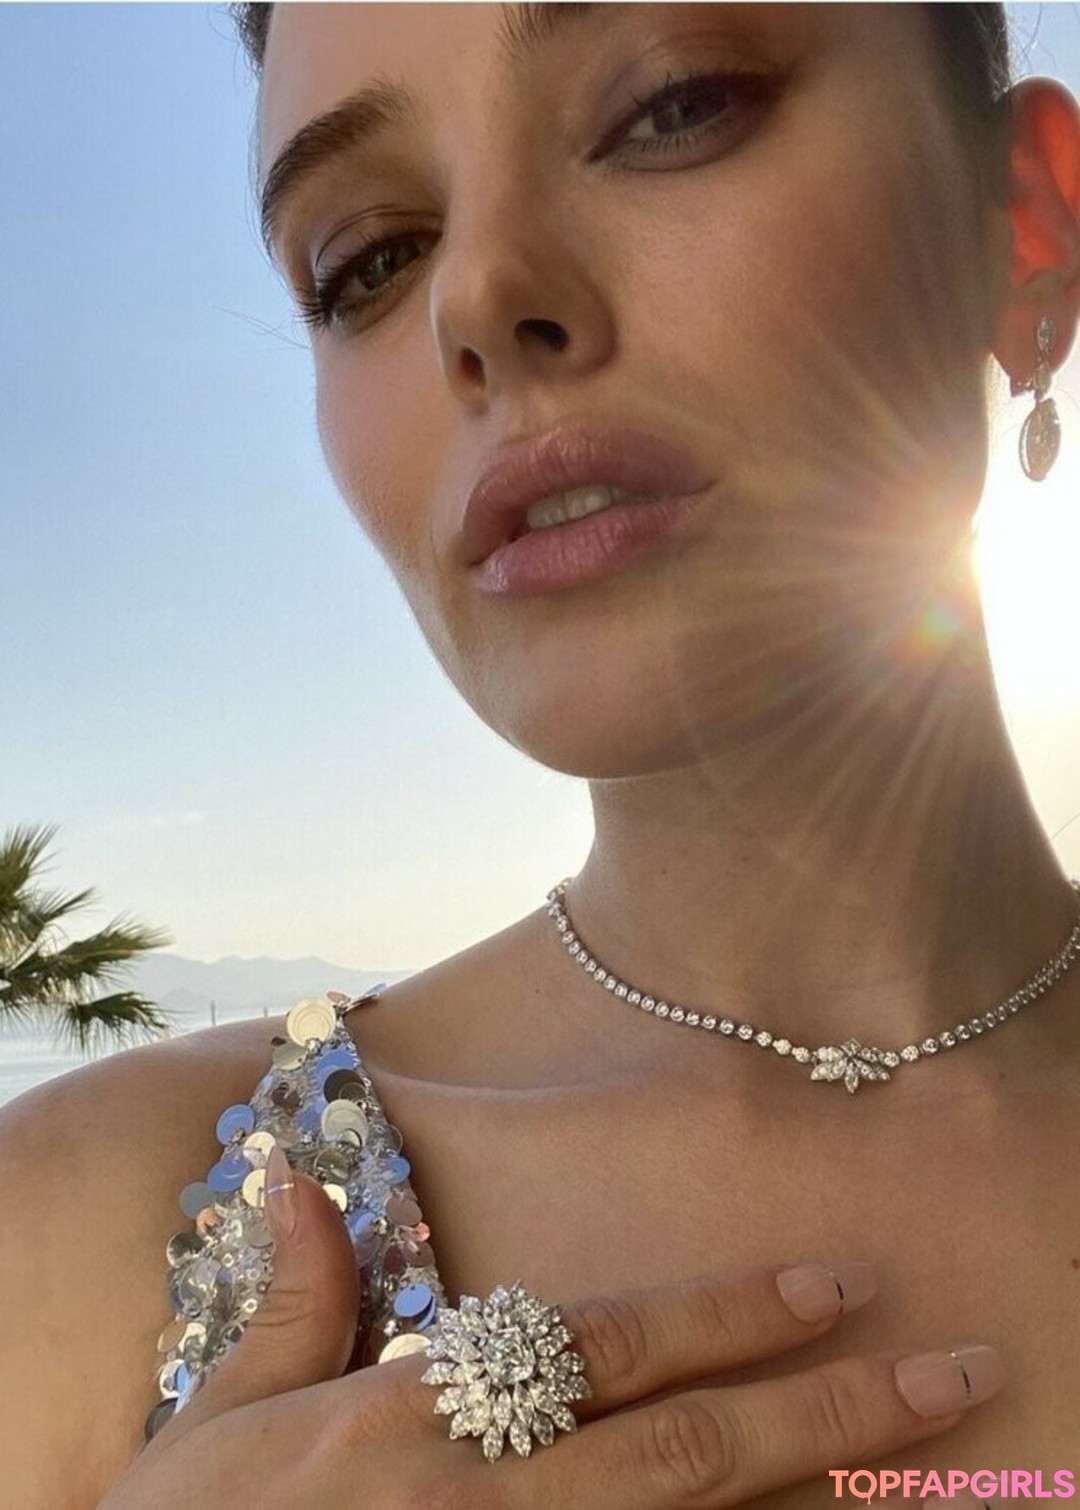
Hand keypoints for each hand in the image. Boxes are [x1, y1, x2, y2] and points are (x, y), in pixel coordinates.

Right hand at [99, 1155, 1004, 1508]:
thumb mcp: (210, 1426)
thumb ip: (290, 1305)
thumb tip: (303, 1180)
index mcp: (405, 1422)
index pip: (600, 1348)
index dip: (725, 1314)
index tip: (828, 1282)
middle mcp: (477, 1502)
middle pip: (687, 1449)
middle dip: (829, 1406)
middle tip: (950, 1368)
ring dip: (816, 1495)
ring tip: (927, 1459)